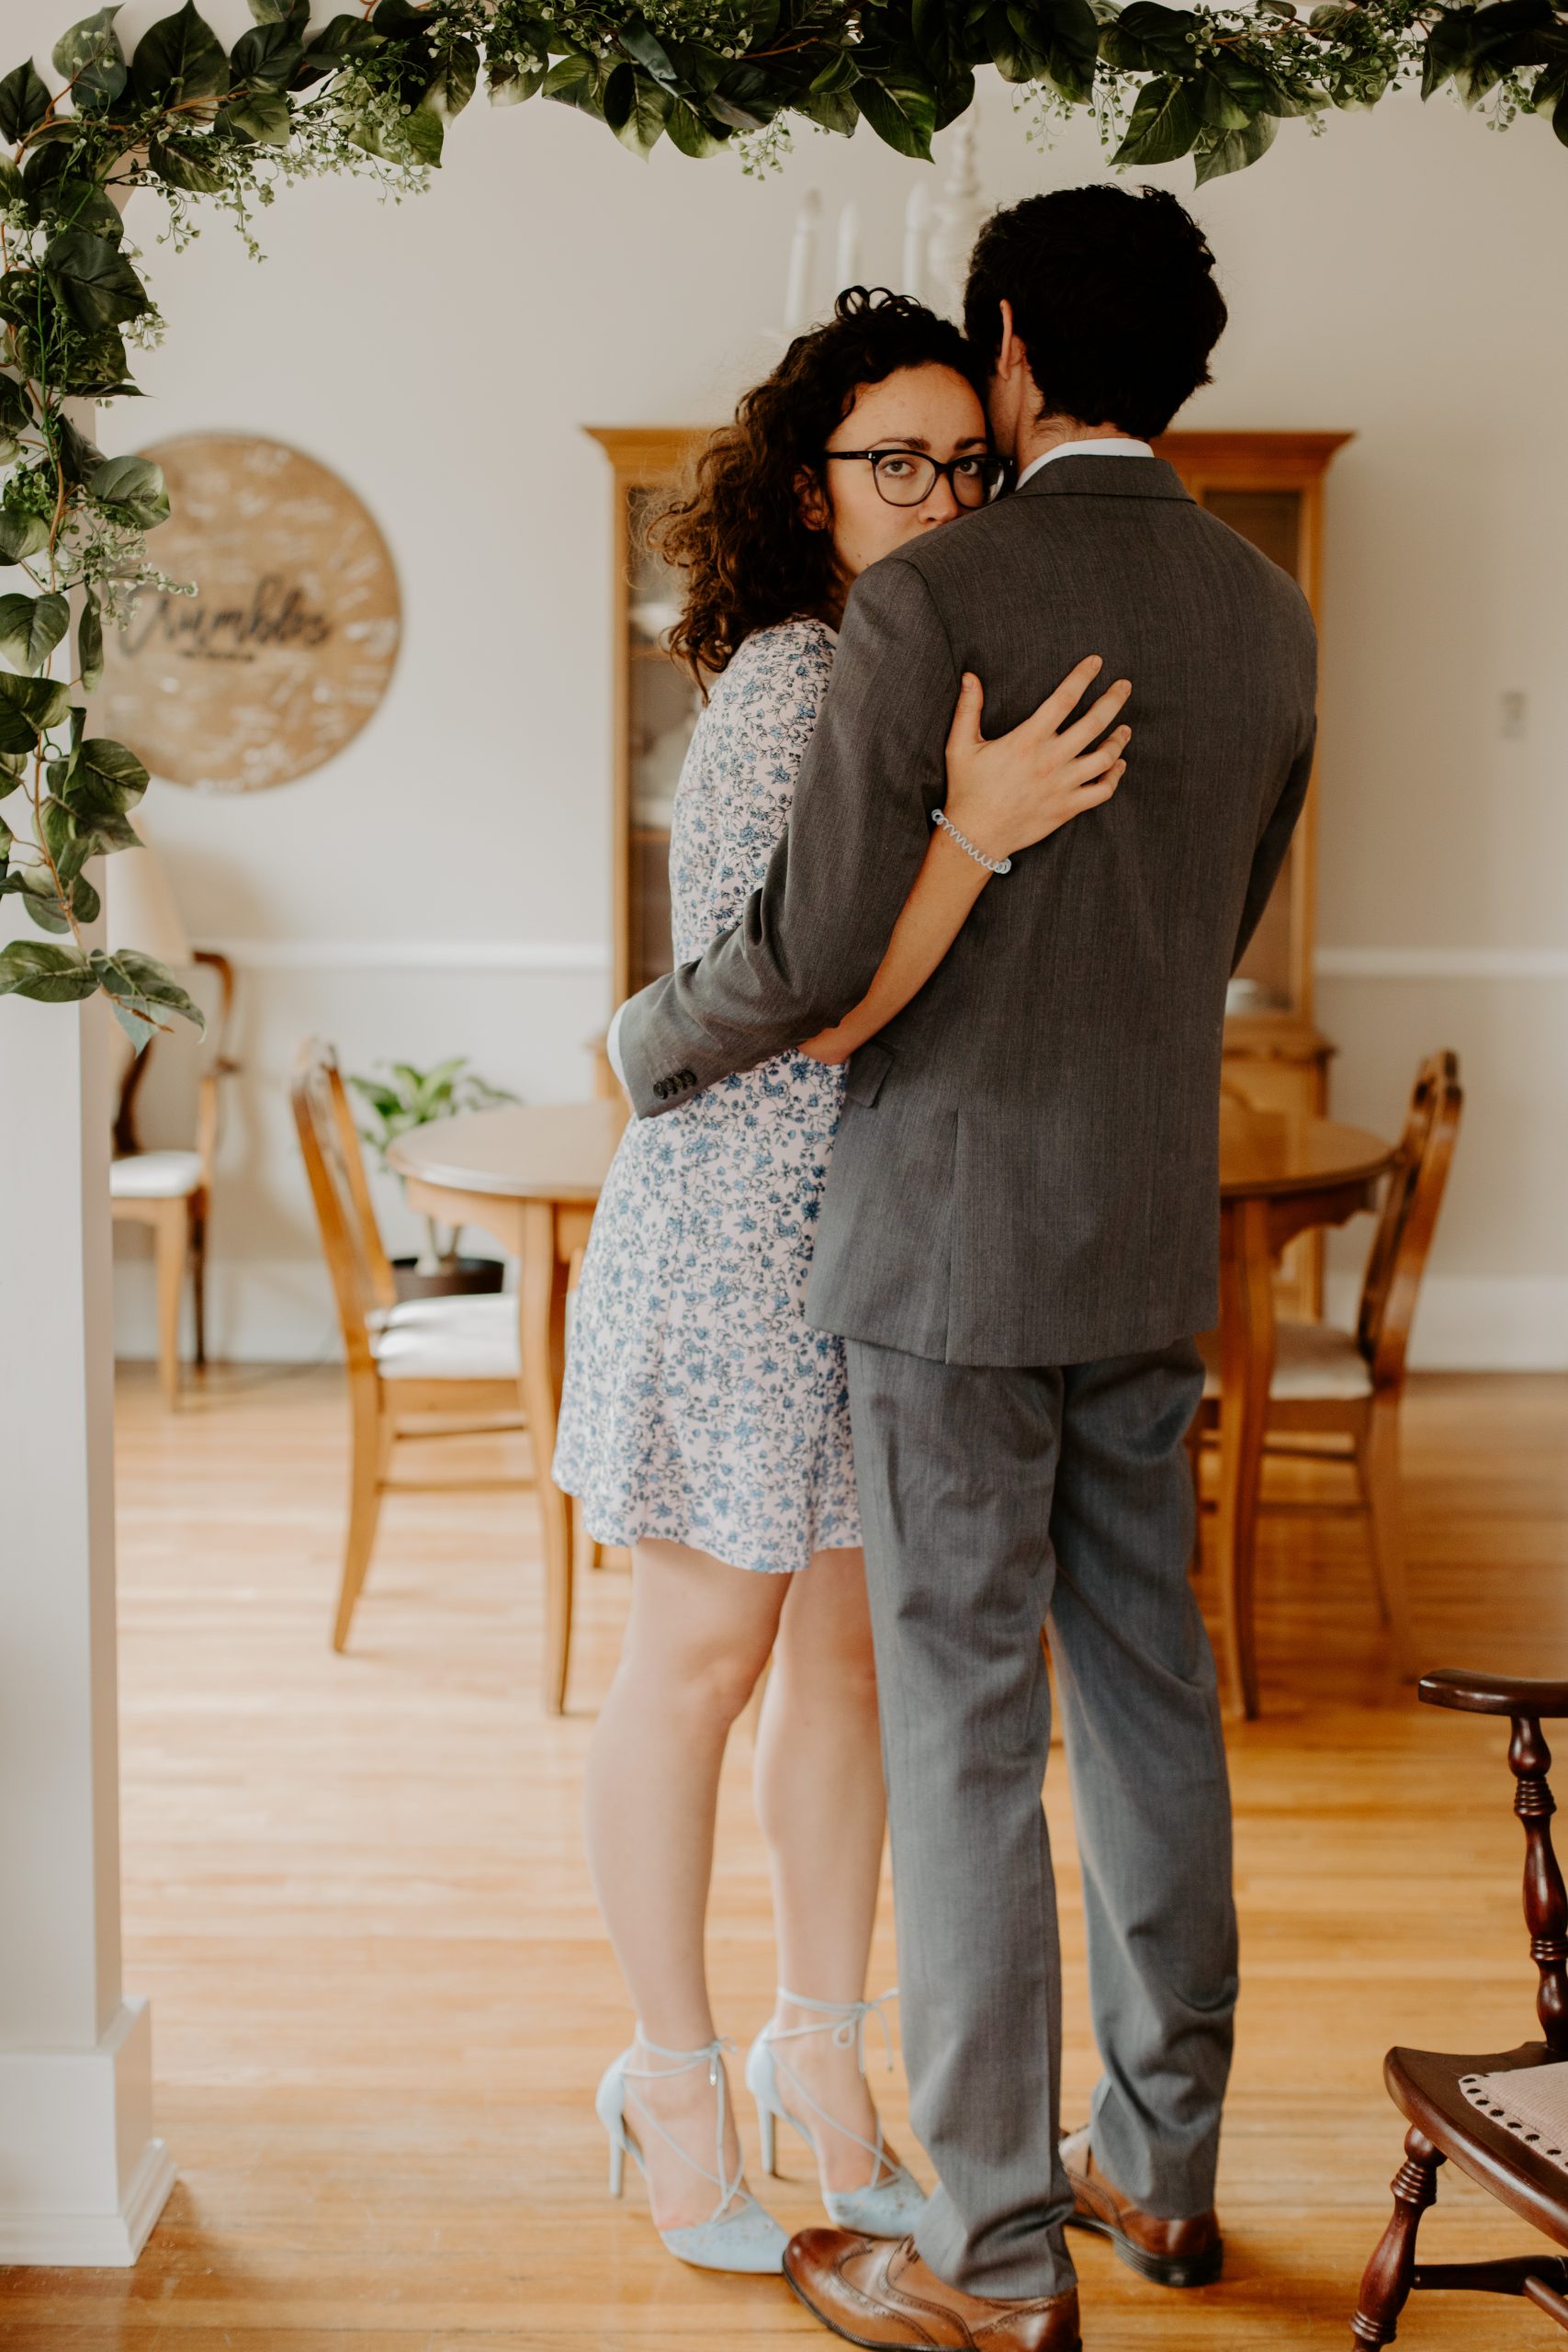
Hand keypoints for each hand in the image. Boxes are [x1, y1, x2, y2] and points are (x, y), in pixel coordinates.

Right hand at [942, 654, 1129, 863]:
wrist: (975, 836)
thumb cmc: (967, 790)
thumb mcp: (960, 746)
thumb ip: (968, 709)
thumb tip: (970, 676)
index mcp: (1027, 740)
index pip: (1063, 699)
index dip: (1083, 677)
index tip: (1096, 662)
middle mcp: (1050, 760)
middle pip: (1094, 723)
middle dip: (1113, 700)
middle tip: (1124, 686)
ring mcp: (1063, 786)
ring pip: (1105, 757)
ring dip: (1119, 739)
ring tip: (1125, 728)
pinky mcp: (1068, 808)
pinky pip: (1102, 792)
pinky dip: (1115, 777)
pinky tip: (1118, 765)